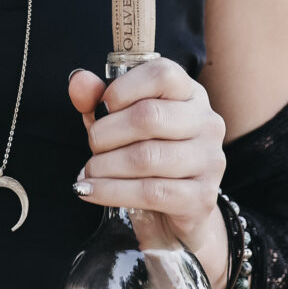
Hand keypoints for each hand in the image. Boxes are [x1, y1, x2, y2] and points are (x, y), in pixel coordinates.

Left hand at [67, 56, 226, 252]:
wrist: (172, 214)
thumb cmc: (145, 155)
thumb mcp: (119, 121)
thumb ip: (97, 98)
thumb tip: (78, 82)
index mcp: (190, 93)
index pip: (162, 74)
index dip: (123, 88)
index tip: (101, 107)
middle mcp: (207, 122)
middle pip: (149, 116)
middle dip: (106, 132)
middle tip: (92, 145)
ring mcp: (209, 160)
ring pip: (146, 157)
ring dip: (105, 166)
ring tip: (89, 172)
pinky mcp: (201, 198)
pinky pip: (149, 192)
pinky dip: (111, 192)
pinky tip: (90, 191)